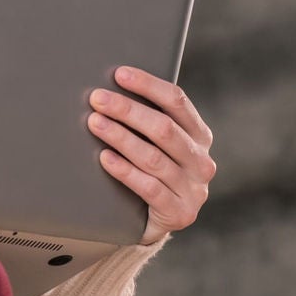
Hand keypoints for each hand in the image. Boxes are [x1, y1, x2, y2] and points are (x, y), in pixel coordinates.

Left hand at [88, 66, 216, 245]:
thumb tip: (110, 89)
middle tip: (97, 99)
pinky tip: (105, 158)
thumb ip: (147, 121)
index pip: (177, 102)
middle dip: (127, 110)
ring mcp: (193, 189)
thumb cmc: (151, 171)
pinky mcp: (179, 213)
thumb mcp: (157, 145)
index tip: (119, 74)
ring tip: (95, 123)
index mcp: (200, 135)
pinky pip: (149, 188)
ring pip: (153, 157)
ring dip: (121, 137)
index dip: (148, 85)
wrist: (155, 221)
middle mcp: (201, 161)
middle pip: (163, 128)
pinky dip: (125, 171)